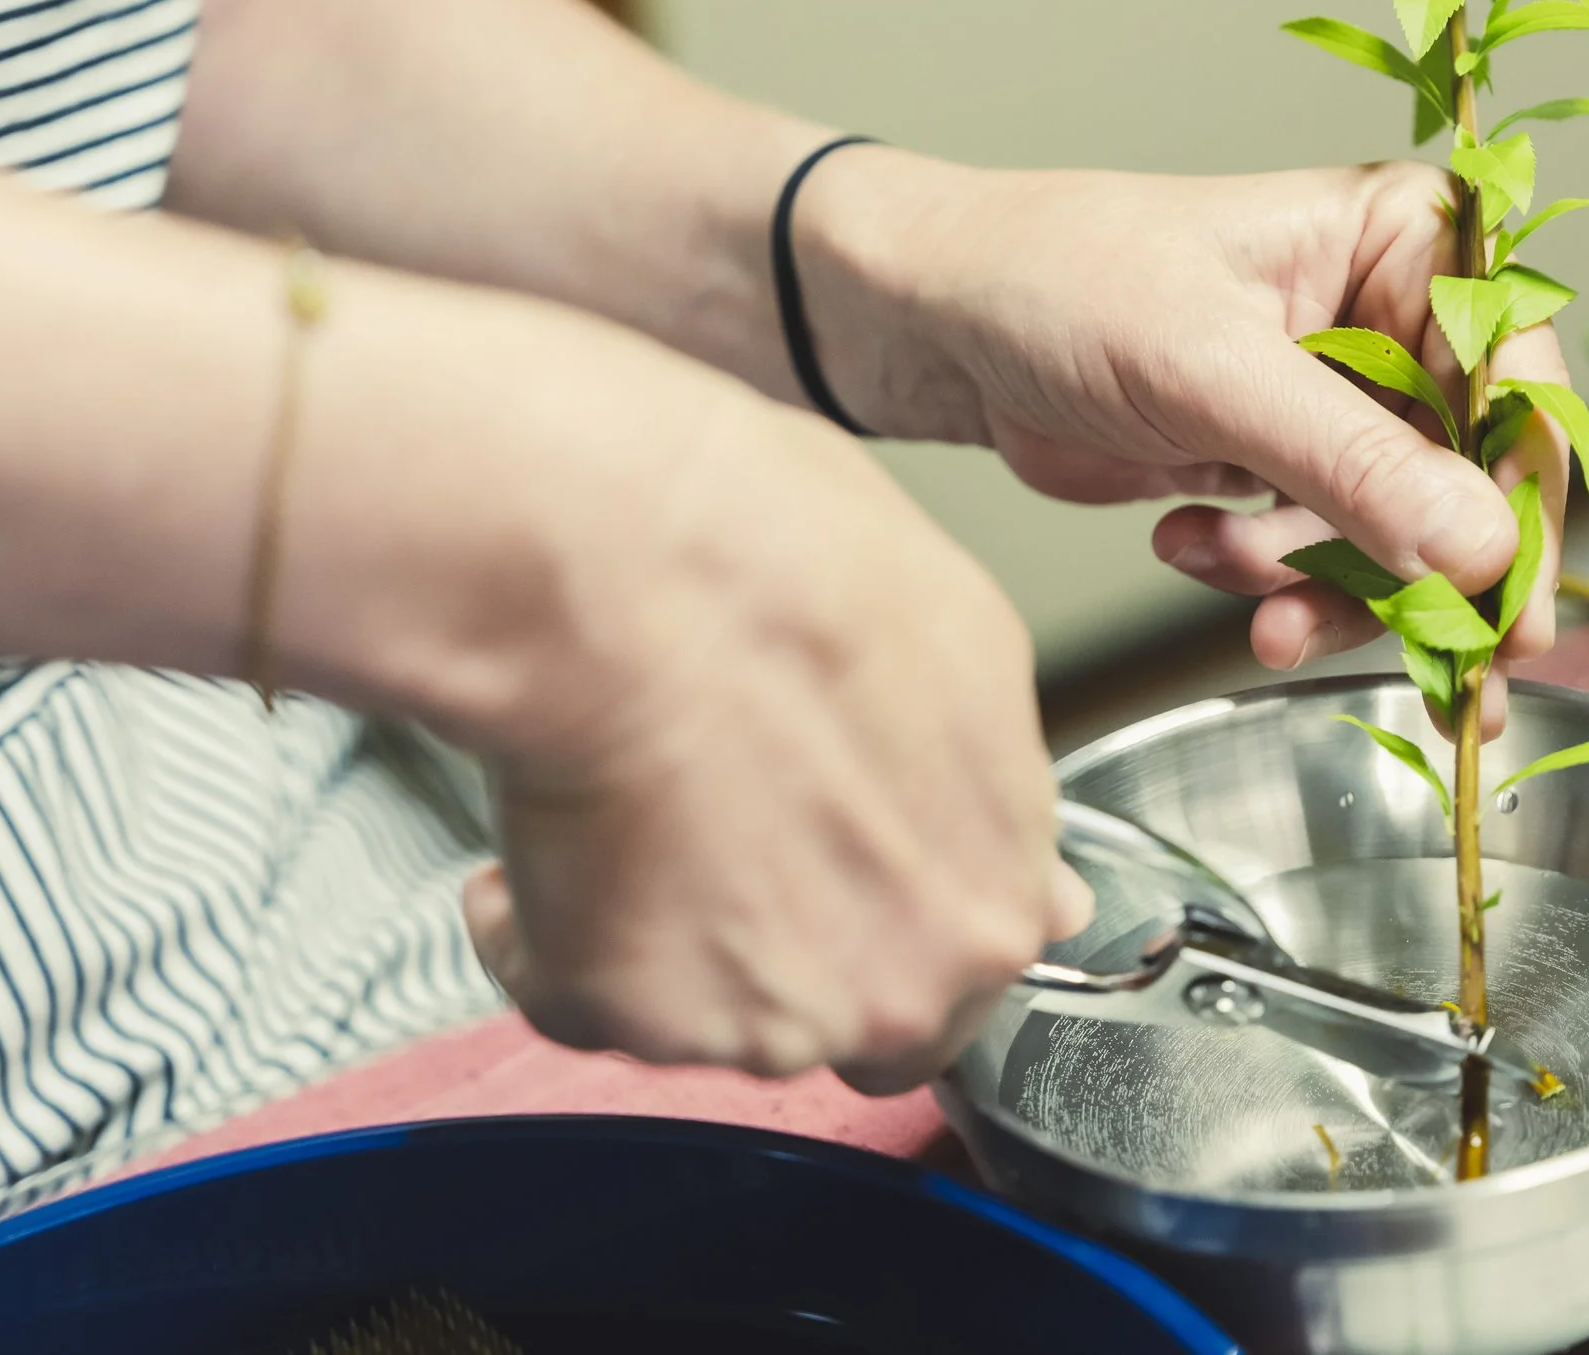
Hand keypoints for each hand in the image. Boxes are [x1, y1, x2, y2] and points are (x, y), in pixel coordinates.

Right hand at [287, 277, 1088, 1091]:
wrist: (638, 573)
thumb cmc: (793, 566)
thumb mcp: (971, 652)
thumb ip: (999, 797)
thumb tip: (1037, 870)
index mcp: (994, 903)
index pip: (962, 973)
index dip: (888, 913)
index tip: (838, 869)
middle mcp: (895, 991)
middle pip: (844, 1013)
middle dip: (788, 945)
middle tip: (730, 828)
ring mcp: (761, 1023)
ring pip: (708, 1014)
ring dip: (671, 935)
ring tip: (640, 801)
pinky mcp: (624, 1018)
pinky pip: (577, 993)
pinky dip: (551, 930)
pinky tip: (559, 830)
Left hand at [800, 153, 1567, 732]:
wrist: (945, 326)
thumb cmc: (1065, 282)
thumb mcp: (1213, 372)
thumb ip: (1350, 465)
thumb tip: (1484, 550)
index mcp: (1409, 241)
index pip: (1515, 380)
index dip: (1522, 501)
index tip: (1509, 607)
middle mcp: (1396, 316)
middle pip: (1475, 474)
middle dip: (1434, 576)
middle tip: (1450, 677)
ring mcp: (1343, 399)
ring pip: (1404, 534)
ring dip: (1332, 592)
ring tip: (1254, 613)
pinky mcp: (1287, 467)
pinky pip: (1326, 556)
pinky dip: (1268, 580)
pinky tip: (1188, 544)